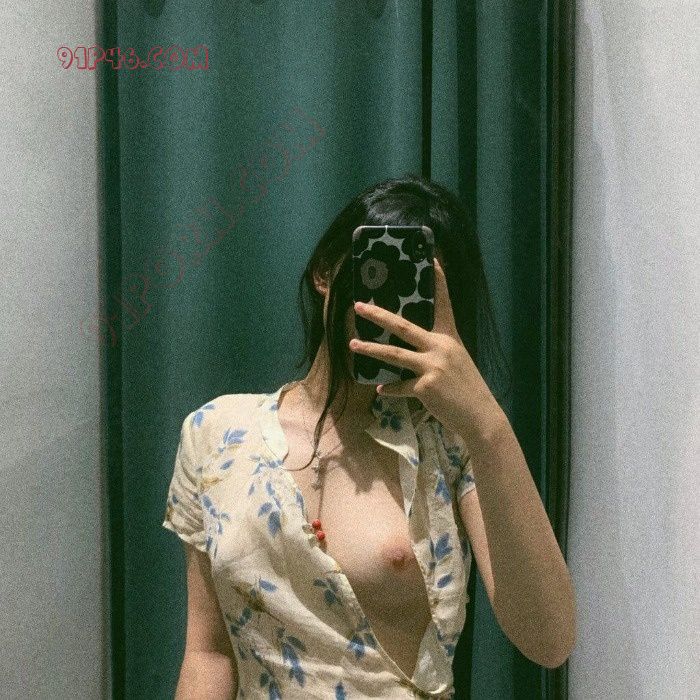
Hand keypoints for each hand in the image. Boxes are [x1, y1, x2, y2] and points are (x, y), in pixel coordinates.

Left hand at [349, 257, 504, 444]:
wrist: (480, 416)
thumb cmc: (467, 389)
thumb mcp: (456, 362)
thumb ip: (435, 352)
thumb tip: (407, 352)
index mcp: (449, 338)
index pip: (443, 304)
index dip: (438, 281)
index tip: (432, 260)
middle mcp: (440, 347)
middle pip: (403, 326)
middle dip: (379, 315)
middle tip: (359, 306)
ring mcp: (432, 366)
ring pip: (393, 354)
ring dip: (370, 349)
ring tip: (353, 344)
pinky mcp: (425, 387)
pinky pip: (399, 386)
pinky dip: (389, 389)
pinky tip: (381, 390)